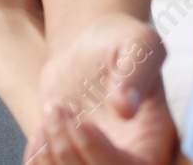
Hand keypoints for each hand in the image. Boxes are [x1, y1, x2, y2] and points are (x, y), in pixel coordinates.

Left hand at [35, 13, 175, 164]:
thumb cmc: (120, 40)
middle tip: (58, 111)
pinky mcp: (71, 156)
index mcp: (153, 140)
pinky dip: (39, 159)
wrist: (88, 44)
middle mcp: (128, 157)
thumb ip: (136, 71)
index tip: (82, 123)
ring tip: (53, 111)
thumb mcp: (137, 42)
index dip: (100, 155)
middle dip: (69, 152)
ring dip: (52, 154)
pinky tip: (42, 129)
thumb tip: (124, 108)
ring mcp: (97, 159)